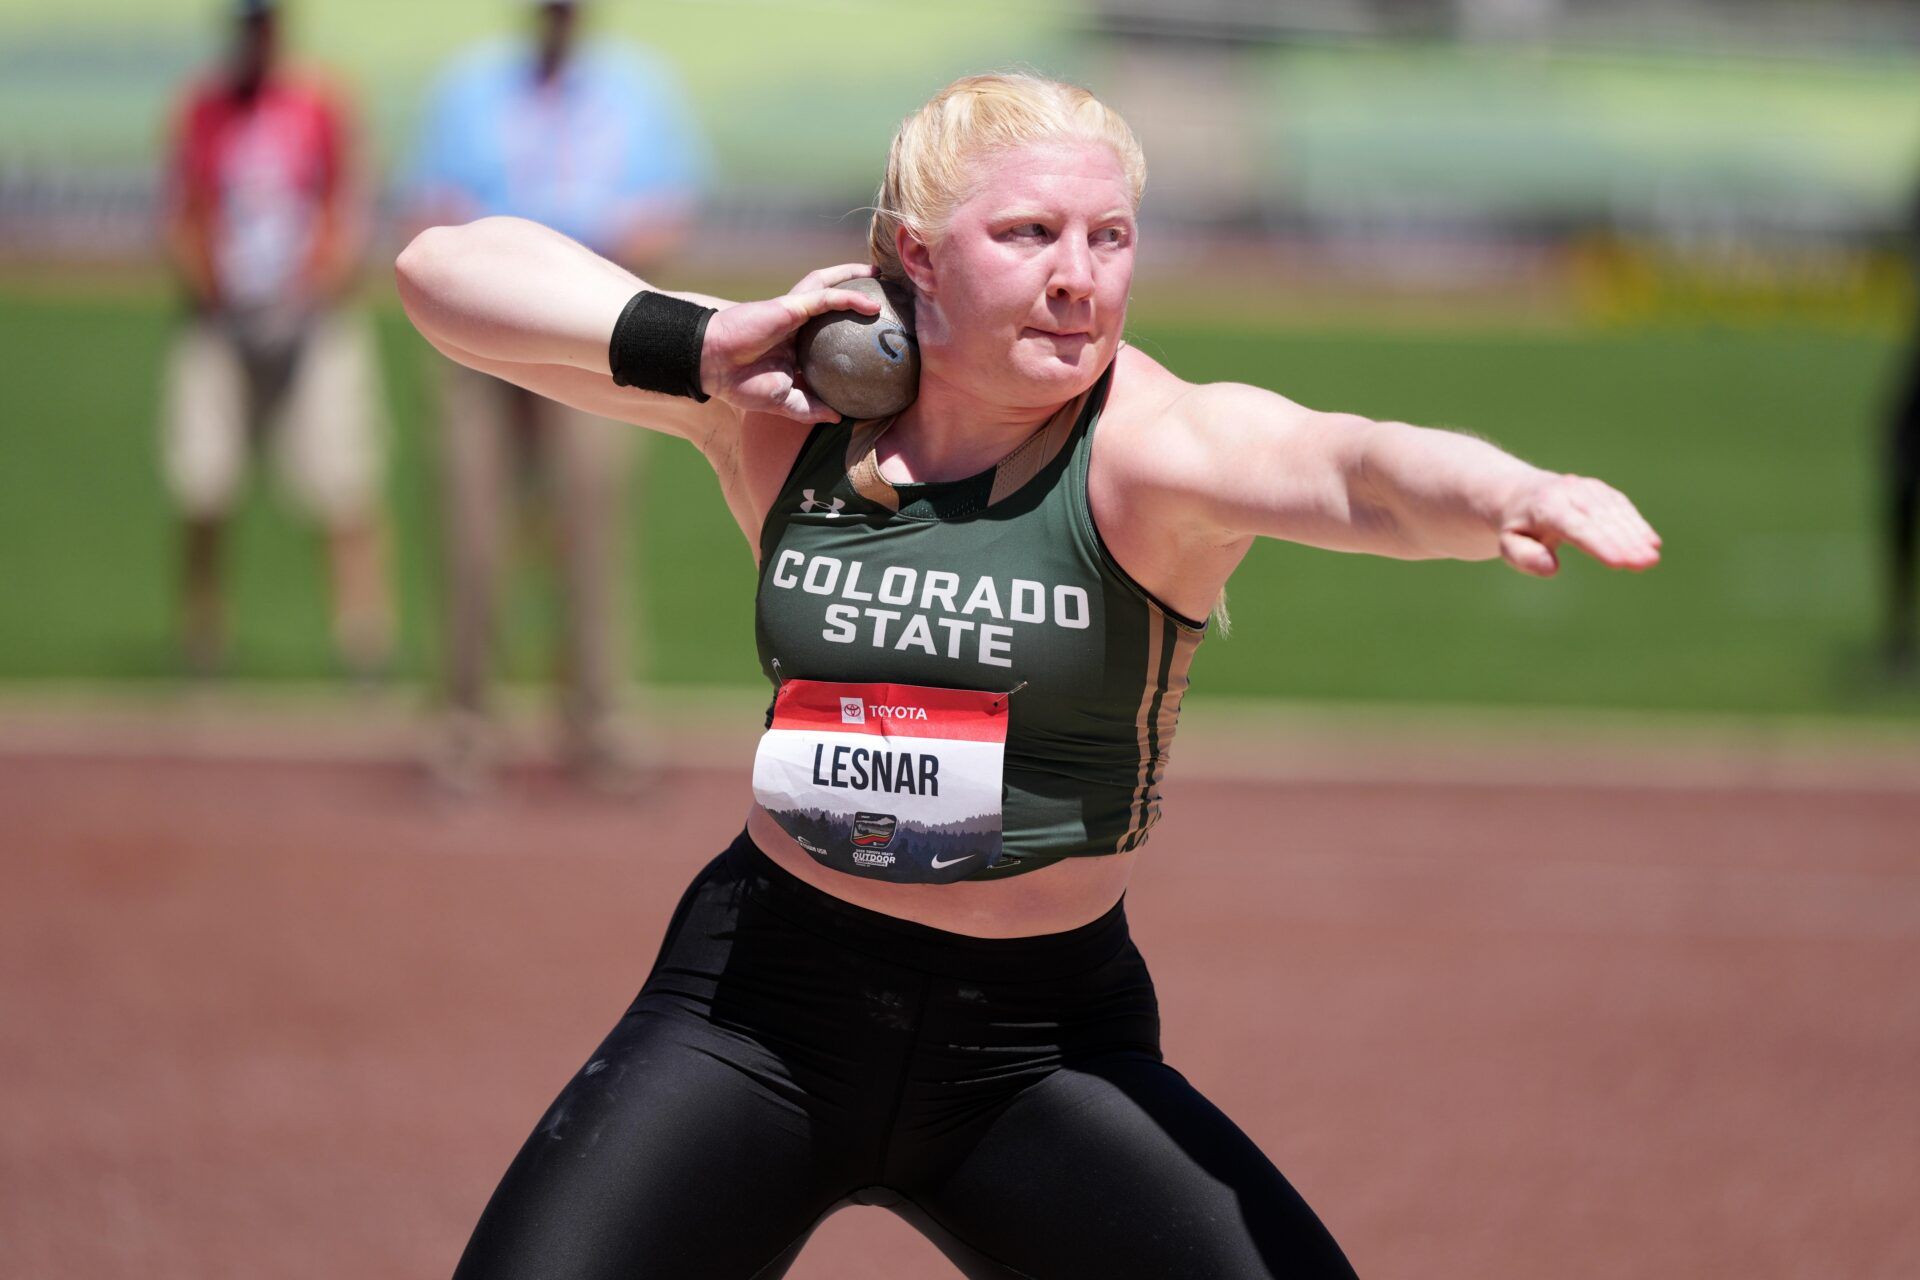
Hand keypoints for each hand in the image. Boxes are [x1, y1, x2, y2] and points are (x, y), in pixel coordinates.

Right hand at [699, 264, 879, 422]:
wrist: (714, 366)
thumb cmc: (741, 382)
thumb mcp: (783, 401)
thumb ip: (811, 407)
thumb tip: (840, 416)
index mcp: (795, 345)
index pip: (827, 332)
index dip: (848, 329)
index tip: (874, 333)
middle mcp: (798, 326)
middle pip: (831, 301)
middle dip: (854, 290)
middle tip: (881, 290)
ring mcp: (795, 313)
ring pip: (829, 286)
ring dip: (853, 277)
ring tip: (878, 275)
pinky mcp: (792, 307)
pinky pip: (827, 298)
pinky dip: (850, 298)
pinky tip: (873, 305)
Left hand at [1498, 473, 1661, 576]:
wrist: (1521, 493)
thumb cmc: (1517, 527)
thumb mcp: (1507, 545)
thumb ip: (1524, 557)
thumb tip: (1551, 568)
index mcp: (1544, 507)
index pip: (1575, 527)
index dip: (1598, 544)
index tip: (1618, 562)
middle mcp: (1568, 492)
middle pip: (1600, 519)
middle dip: (1624, 541)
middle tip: (1644, 564)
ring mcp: (1587, 488)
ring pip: (1615, 511)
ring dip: (1636, 534)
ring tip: (1652, 559)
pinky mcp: (1601, 491)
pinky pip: (1621, 507)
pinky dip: (1637, 524)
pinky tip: (1651, 543)